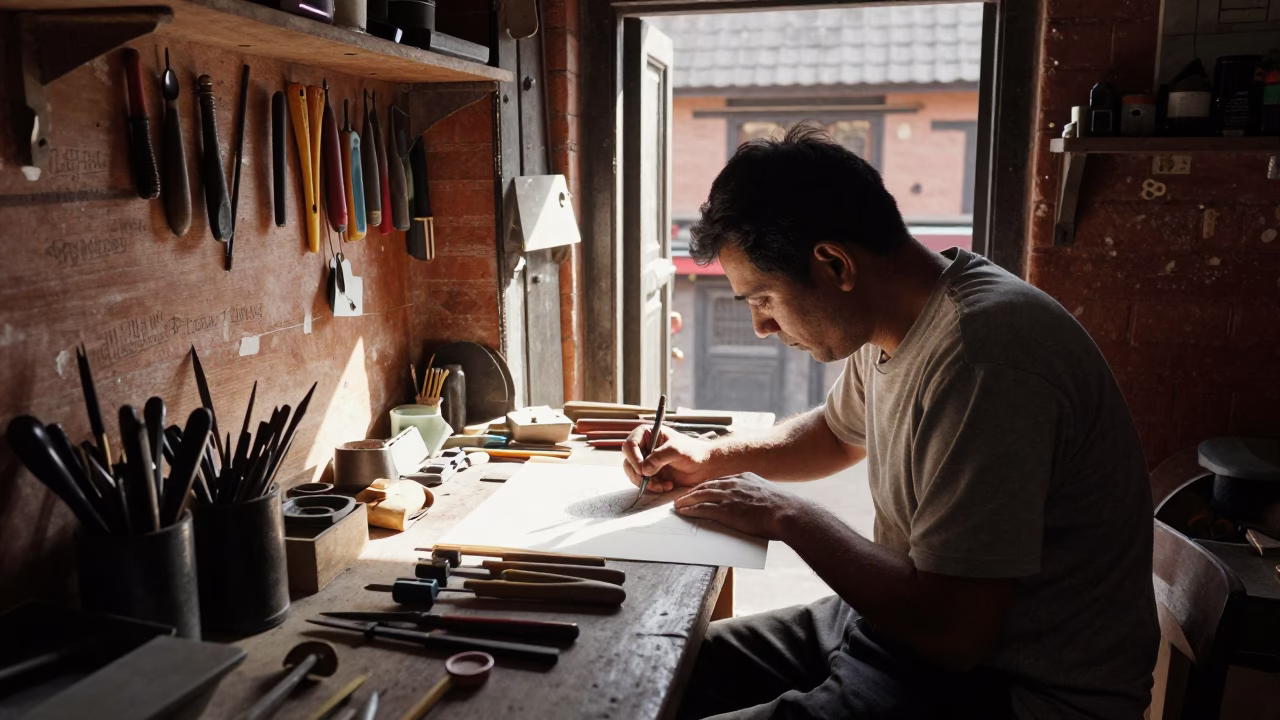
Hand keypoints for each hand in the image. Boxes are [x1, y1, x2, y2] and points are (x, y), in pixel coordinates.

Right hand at [622, 425, 714, 492]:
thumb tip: (644, 469)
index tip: (642, 469)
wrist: (704, 466)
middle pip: (628, 461)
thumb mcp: (676, 450)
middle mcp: (644, 447)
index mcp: (648, 434)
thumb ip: (659, 457)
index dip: (633, 458)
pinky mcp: (651, 474)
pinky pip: (643, 483)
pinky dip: (653, 487)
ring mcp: (646, 462)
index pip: (630, 445)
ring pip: (634, 474)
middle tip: (650, 480)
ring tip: (662, 485)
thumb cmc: (693, 452)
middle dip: (638, 474)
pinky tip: (667, 486)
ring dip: (646, 483)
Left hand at [673, 473, 805, 540]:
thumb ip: (756, 495)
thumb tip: (754, 504)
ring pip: (701, 495)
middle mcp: (734, 484)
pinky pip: (703, 508)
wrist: (787, 513)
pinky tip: (683, 512)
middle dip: (693, 492)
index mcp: (744, 478)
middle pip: (707, 485)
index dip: (707, 486)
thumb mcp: (768, 494)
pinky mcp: (726, 511)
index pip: (720, 480)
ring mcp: (729, 496)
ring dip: (687, 500)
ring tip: (678, 505)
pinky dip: (691, 510)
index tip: (699, 490)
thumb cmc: (783, 508)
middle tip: (682, 497)